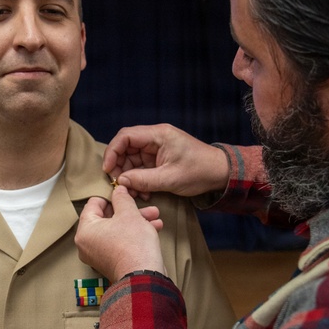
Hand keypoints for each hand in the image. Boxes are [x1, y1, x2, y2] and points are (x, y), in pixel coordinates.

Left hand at [75, 186, 166, 281]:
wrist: (144, 277)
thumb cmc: (133, 245)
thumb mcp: (129, 214)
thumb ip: (122, 198)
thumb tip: (118, 190)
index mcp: (85, 230)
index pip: (93, 204)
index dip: (110, 196)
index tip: (123, 193)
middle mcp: (87, 244)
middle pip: (107, 217)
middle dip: (129, 210)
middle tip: (142, 204)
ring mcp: (98, 255)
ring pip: (117, 230)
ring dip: (136, 221)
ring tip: (154, 216)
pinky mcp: (111, 262)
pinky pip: (120, 242)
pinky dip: (134, 235)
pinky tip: (154, 228)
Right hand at [103, 124, 227, 199]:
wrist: (220, 173)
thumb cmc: (200, 171)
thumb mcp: (170, 178)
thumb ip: (143, 180)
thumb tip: (121, 181)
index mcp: (158, 135)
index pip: (126, 136)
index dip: (113, 151)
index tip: (108, 169)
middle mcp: (155, 138)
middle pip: (126, 148)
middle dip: (119, 167)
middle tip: (119, 184)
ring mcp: (156, 149)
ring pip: (131, 159)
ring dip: (129, 176)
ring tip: (133, 193)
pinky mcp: (159, 159)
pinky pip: (141, 167)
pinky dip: (138, 180)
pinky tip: (143, 193)